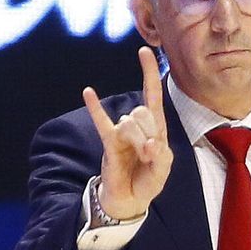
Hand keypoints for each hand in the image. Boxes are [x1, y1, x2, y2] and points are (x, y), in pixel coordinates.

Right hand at [82, 46, 171, 218]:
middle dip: (150, 134)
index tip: (143, 50)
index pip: (152, 94)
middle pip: (143, 112)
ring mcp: (121, 132)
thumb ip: (162, 158)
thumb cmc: (147, 182)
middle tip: (151, 156)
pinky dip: (95, 107)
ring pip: (129, 123)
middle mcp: (138, 125)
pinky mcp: (109, 142)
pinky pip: (101, 122)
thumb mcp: (162, 171)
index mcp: (155, 127)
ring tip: (142, 159)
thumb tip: (151, 145)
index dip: (149, 73)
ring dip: (138, 142)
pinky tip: (88, 92)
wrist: (129, 199)